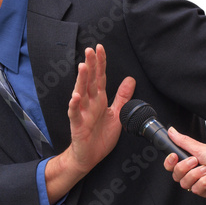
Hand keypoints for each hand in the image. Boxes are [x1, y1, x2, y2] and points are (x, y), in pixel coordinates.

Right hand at [67, 44, 135, 172]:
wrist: (89, 157)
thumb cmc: (100, 136)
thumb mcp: (116, 114)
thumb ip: (122, 96)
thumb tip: (130, 79)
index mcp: (99, 99)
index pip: (100, 77)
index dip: (101, 63)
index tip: (100, 48)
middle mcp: (90, 103)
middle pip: (90, 81)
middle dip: (90, 65)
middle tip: (90, 50)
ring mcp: (82, 113)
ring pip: (81, 93)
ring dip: (81, 80)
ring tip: (82, 67)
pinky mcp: (77, 125)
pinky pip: (75, 114)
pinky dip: (74, 105)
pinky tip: (75, 97)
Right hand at [163, 127, 205, 200]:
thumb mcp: (201, 148)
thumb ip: (183, 142)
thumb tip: (172, 132)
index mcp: (193, 160)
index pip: (173, 165)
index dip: (170, 162)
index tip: (174, 156)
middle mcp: (195, 172)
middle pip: (176, 175)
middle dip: (185, 167)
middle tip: (196, 161)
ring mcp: (201, 182)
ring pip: (185, 183)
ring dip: (197, 174)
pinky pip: (196, 190)